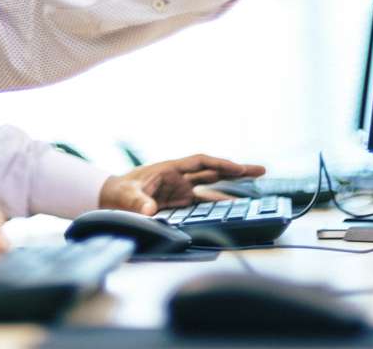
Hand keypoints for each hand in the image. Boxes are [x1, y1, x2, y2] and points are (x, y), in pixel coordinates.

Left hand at [98, 154, 266, 215]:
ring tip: (256, 190)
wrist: (111, 198)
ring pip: (212, 187)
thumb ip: (138, 203)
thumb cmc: (118, 192)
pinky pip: (204, 203)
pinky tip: (234, 209)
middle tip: (261, 170)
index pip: (200, 162)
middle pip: (213, 171)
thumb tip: (150, 211)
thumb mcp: (126, 196)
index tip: (238, 168)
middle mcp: (180, 178)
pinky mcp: (180, 203)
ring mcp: (182, 190)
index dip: (220, 164)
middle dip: (236, 170)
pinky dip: (219, 204)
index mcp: (170, 169)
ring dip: (232, 188)